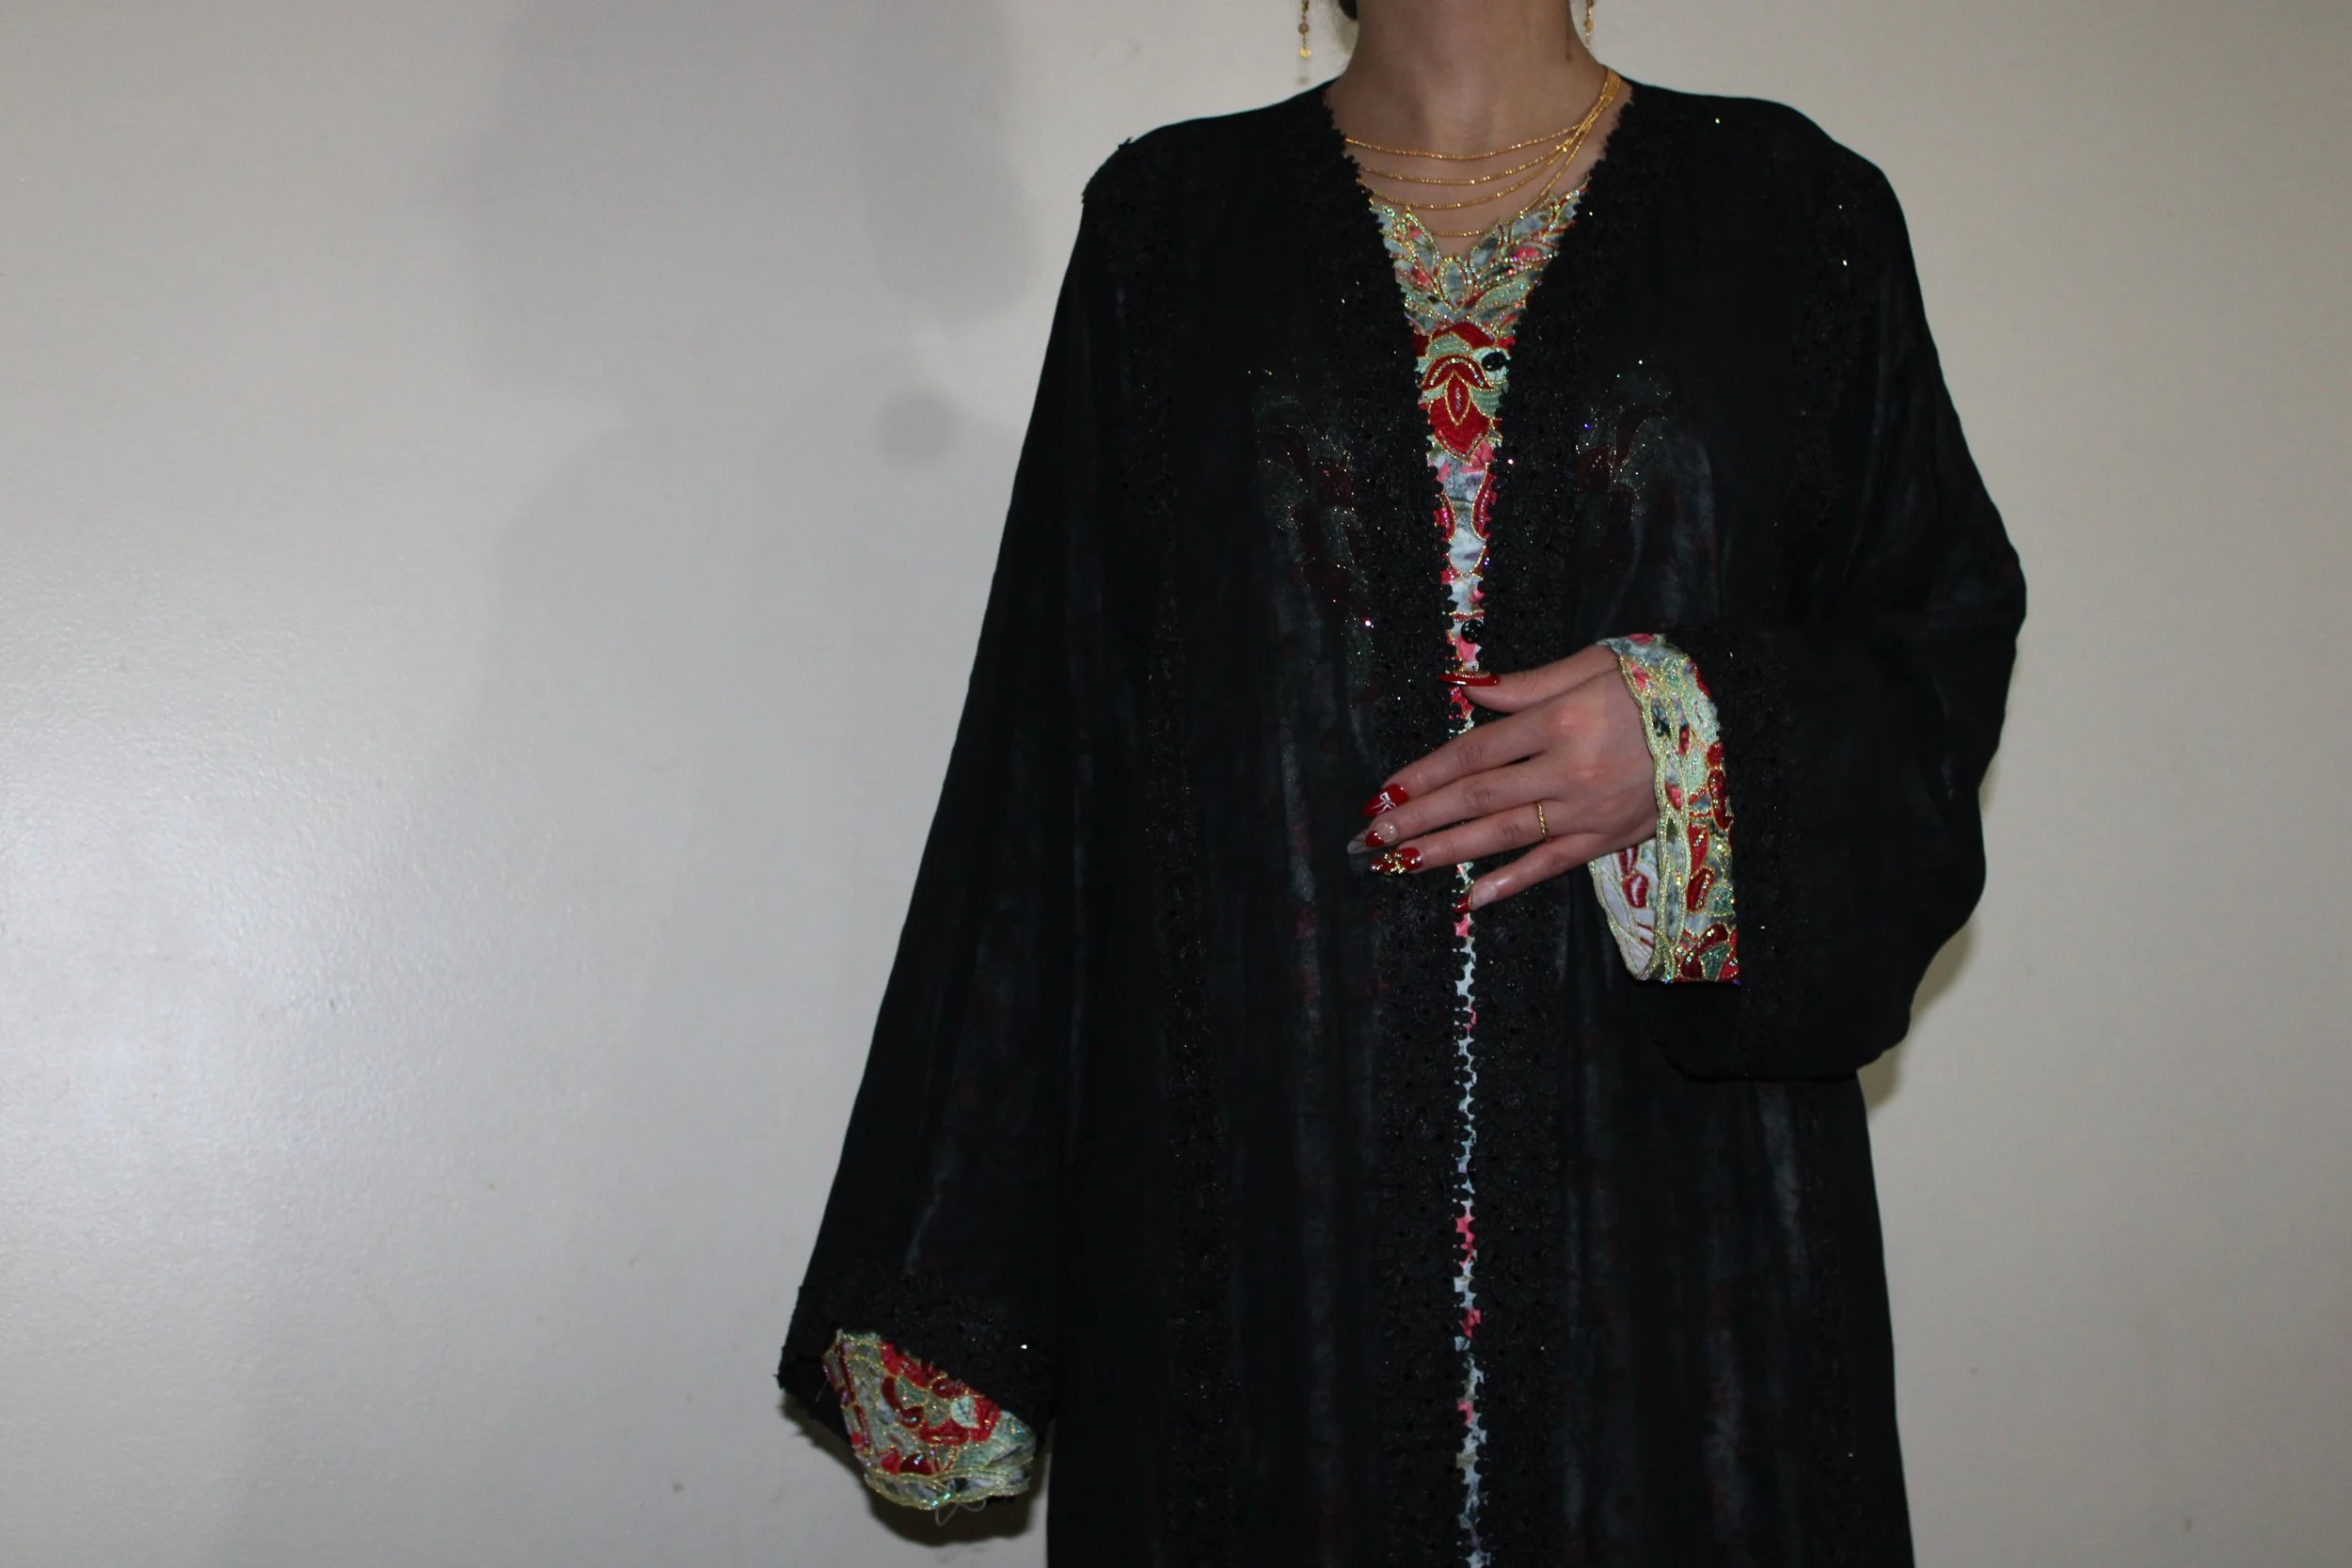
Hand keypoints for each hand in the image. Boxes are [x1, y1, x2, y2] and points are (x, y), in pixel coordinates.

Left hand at [1350, 645, 1658, 910]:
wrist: (1731, 721)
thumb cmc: (1656, 685)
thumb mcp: (1592, 665)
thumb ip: (1525, 685)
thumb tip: (1463, 687)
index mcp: (1558, 722)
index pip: (1472, 753)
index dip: (1422, 775)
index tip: (1382, 793)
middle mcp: (1567, 770)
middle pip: (1476, 799)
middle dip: (1418, 819)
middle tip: (1369, 838)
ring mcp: (1587, 811)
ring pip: (1504, 836)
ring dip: (1446, 852)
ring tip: (1399, 864)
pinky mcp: (1610, 839)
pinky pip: (1553, 865)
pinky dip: (1512, 882)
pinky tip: (1472, 897)